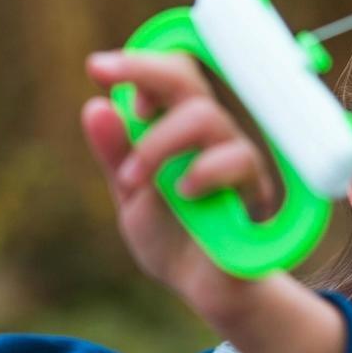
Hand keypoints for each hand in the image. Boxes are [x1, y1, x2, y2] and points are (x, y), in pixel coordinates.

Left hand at [82, 49, 283, 333]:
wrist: (202, 288)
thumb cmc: (172, 238)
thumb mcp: (130, 197)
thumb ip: (115, 154)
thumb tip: (96, 104)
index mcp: (179, 128)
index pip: (169, 74)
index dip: (138, 64)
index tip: (98, 69)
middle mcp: (211, 134)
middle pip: (188, 78)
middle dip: (145, 73)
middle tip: (110, 83)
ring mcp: (236, 156)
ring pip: (206, 116)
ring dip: (159, 142)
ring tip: (134, 180)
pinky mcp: (256, 187)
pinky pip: (238, 159)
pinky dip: (203, 171)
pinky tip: (183, 193)